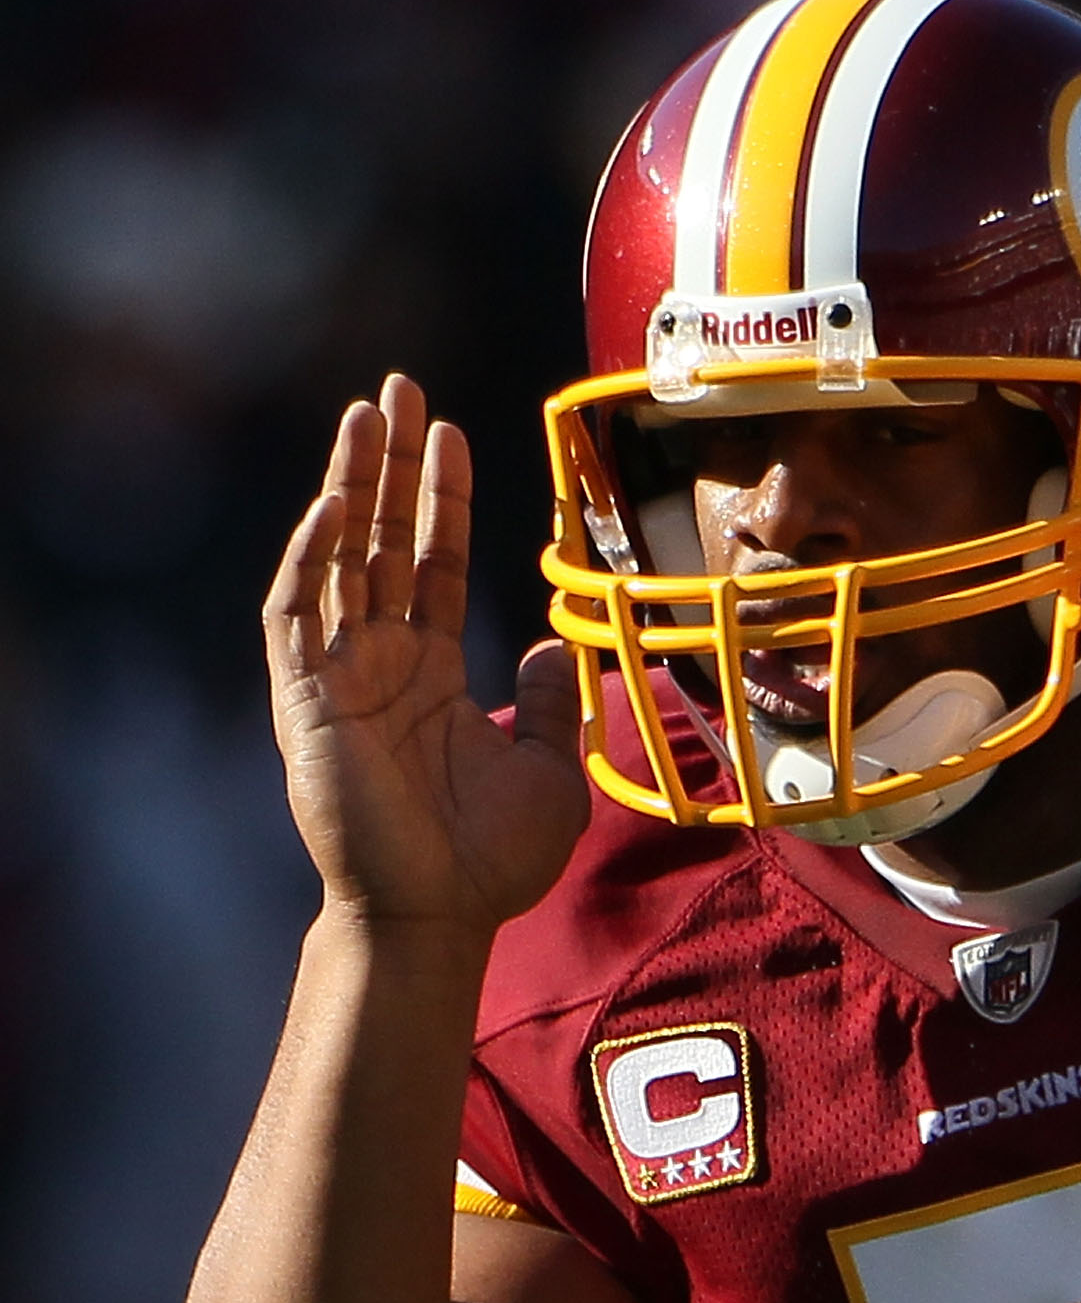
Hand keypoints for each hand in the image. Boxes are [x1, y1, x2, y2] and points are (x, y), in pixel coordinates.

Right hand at [264, 371, 588, 941]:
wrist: (438, 917)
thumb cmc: (491, 861)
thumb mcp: (553, 771)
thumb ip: (557, 705)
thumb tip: (561, 645)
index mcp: (432, 673)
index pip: (434, 563)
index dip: (442, 499)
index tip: (450, 432)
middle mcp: (380, 663)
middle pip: (382, 539)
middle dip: (389, 463)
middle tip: (398, 385)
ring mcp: (338, 678)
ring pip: (338, 558)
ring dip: (348, 485)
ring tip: (365, 413)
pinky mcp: (305, 703)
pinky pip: (296, 615)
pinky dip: (309, 558)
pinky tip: (331, 505)